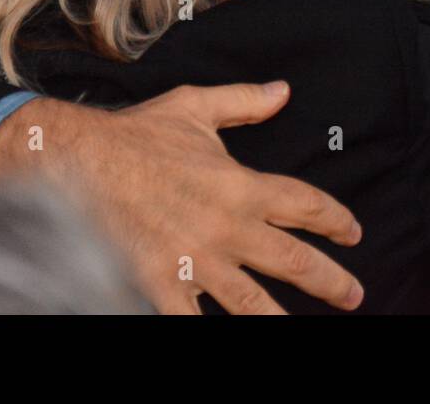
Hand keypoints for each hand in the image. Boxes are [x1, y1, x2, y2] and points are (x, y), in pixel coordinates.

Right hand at [0, 81, 364, 313]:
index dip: (336, 219)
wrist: (76, 162)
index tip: (352, 231)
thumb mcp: (195, 107)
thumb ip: (244, 102)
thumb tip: (283, 91)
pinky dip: (208, 330)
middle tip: (353, 295)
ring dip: (284, 320)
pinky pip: (192, 321)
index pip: (305, 205)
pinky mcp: (161, 286)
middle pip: (295, 261)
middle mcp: (227, 228)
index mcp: (241, 185)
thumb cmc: (136, 134)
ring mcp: (196, 262)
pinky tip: (231, 338)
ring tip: (306, 334)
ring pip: (255, 304)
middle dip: (331, 281)